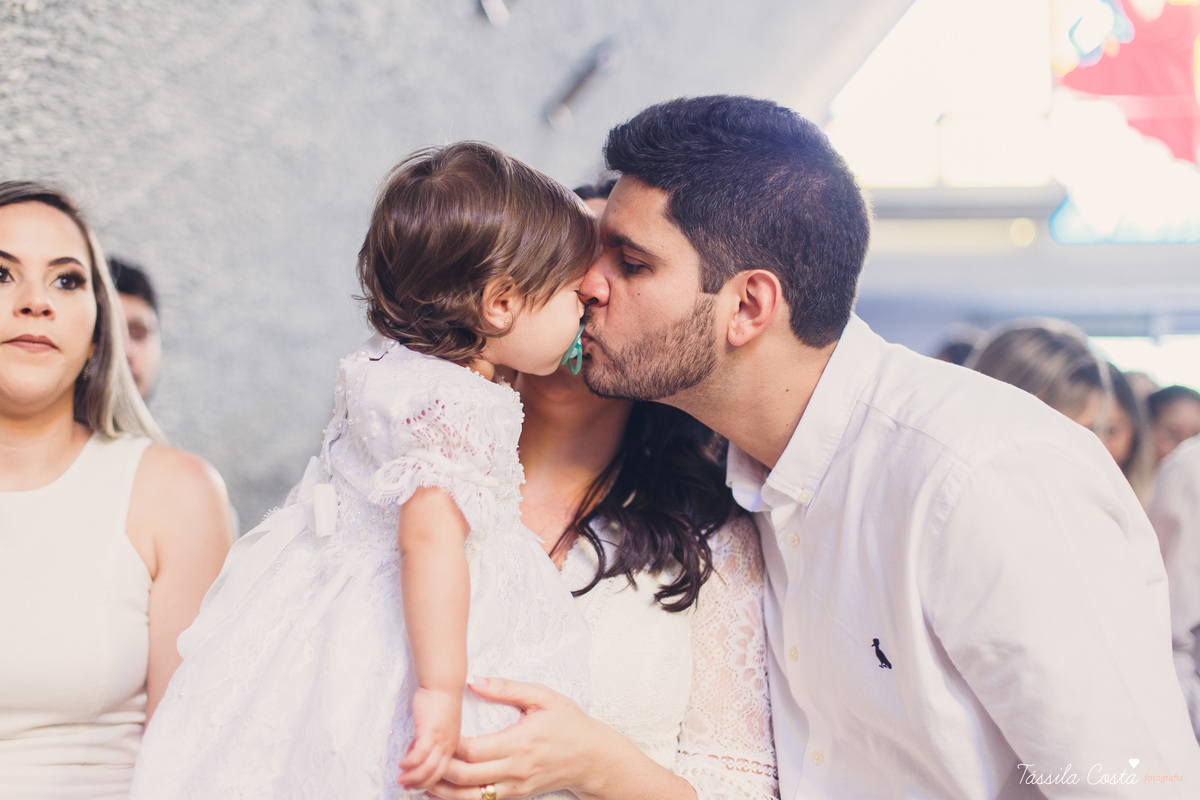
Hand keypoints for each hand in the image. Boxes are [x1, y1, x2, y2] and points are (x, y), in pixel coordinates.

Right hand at [398, 686, 461, 790]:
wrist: (443, 684)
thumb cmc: (439, 701)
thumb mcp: (437, 726)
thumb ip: (429, 740)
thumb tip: (415, 751)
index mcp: (452, 745)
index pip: (443, 772)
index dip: (428, 782)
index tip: (415, 785)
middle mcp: (449, 745)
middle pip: (436, 775)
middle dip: (420, 784)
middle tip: (405, 786)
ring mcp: (441, 739)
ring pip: (428, 768)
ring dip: (413, 777)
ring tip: (401, 779)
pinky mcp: (431, 731)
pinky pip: (420, 755)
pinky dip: (410, 763)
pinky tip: (402, 764)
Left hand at [425, 677, 602, 799]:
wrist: (593, 758)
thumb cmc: (569, 723)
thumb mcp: (543, 697)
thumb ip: (506, 688)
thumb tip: (472, 681)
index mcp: (519, 742)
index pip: (473, 750)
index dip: (447, 745)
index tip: (429, 735)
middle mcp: (516, 770)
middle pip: (466, 777)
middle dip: (436, 771)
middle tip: (414, 762)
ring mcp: (516, 787)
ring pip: (471, 799)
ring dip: (443, 793)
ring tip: (420, 783)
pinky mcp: (518, 796)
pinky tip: (443, 792)